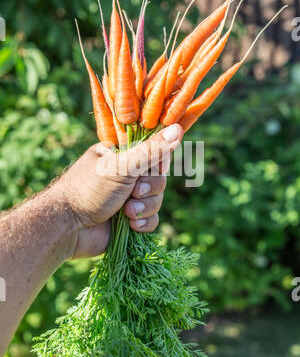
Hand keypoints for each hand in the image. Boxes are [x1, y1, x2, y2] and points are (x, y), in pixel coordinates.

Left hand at [55, 124, 182, 258]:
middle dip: (149, 189)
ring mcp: (127, 198)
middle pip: (159, 178)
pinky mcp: (129, 221)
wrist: (67, 228)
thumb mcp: (121, 167)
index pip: (154, 153)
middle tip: (134, 192)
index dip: (158, 164)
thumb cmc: (89, 189)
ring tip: (127, 212)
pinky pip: (151, 219)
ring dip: (145, 208)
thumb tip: (177, 128)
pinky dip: (144, 223)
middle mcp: (125, 175)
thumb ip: (151, 151)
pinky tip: (131, 225)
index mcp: (121, 155)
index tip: (152, 169)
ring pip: (157, 200)